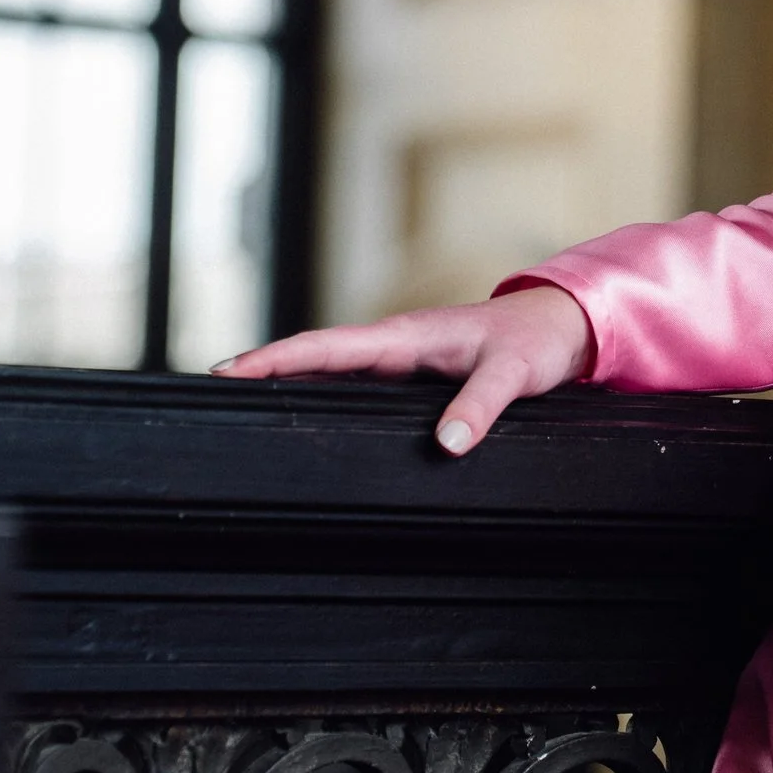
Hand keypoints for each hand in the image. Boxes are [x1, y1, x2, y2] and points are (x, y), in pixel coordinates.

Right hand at [213, 284, 592, 456]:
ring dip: (289, 383)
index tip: (228, 371)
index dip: (275, 359)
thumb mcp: (513, 372)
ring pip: (331, 372)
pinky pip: (355, 385)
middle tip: (211, 394)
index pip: (326, 346)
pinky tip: (304, 416)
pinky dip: (322, 393)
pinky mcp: (410, 377)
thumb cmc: (535, 342)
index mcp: (406, 336)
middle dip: (263, 371)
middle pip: (313, 359)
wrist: (561, 328)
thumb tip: (449, 444)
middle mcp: (394, 346)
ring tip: (240, 408)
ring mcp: (399, 361)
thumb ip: (481, 406)